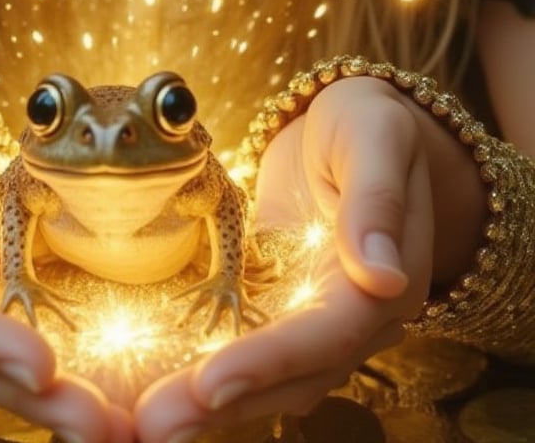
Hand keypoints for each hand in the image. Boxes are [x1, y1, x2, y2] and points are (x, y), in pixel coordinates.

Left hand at [133, 77, 433, 441]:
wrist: (355, 124)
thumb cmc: (367, 121)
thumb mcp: (375, 137)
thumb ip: (376, 202)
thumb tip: (383, 277)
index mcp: (389, 282)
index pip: (328, 335)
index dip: (270, 361)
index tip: (210, 383)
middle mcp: (358, 318)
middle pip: (292, 374)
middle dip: (222, 401)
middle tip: (153, 424)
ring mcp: (318, 318)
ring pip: (266, 377)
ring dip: (208, 403)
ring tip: (144, 422)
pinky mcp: (282, 307)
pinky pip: (245, 350)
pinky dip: (205, 371)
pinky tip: (157, 387)